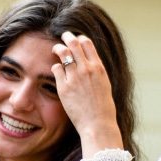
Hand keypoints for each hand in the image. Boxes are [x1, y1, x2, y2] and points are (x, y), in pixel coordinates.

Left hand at [51, 31, 122, 155]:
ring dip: (58, 48)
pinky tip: (56, 70)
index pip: (87, 43)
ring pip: (63, 53)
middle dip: (67, 37)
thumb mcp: (105, 84)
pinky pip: (56, 69)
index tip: (76, 39)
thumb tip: (90, 63)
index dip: (80, 38)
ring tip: (55, 48)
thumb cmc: (103, 108)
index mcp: (99, 67)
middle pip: (74, 43)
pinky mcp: (64, 87)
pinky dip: (55, 67)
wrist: (97, 124)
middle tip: (63, 36)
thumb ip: (96, 72)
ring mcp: (75, 77)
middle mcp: (87, 69)